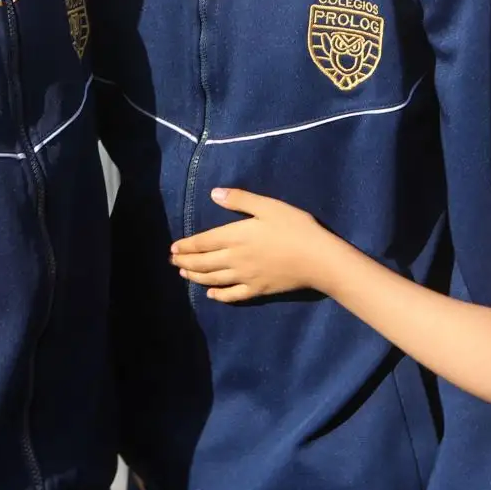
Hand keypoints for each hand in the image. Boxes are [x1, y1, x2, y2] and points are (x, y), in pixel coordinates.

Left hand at [169, 187, 337, 301]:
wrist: (317, 259)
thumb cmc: (294, 228)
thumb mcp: (268, 206)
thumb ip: (240, 200)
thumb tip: (214, 193)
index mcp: (236, 236)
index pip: (203, 242)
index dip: (186, 247)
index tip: (173, 249)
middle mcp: (235, 259)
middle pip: (204, 263)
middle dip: (186, 262)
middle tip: (173, 263)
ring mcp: (245, 277)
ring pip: (213, 279)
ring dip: (196, 277)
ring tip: (184, 275)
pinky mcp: (257, 290)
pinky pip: (232, 295)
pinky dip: (218, 295)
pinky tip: (211, 294)